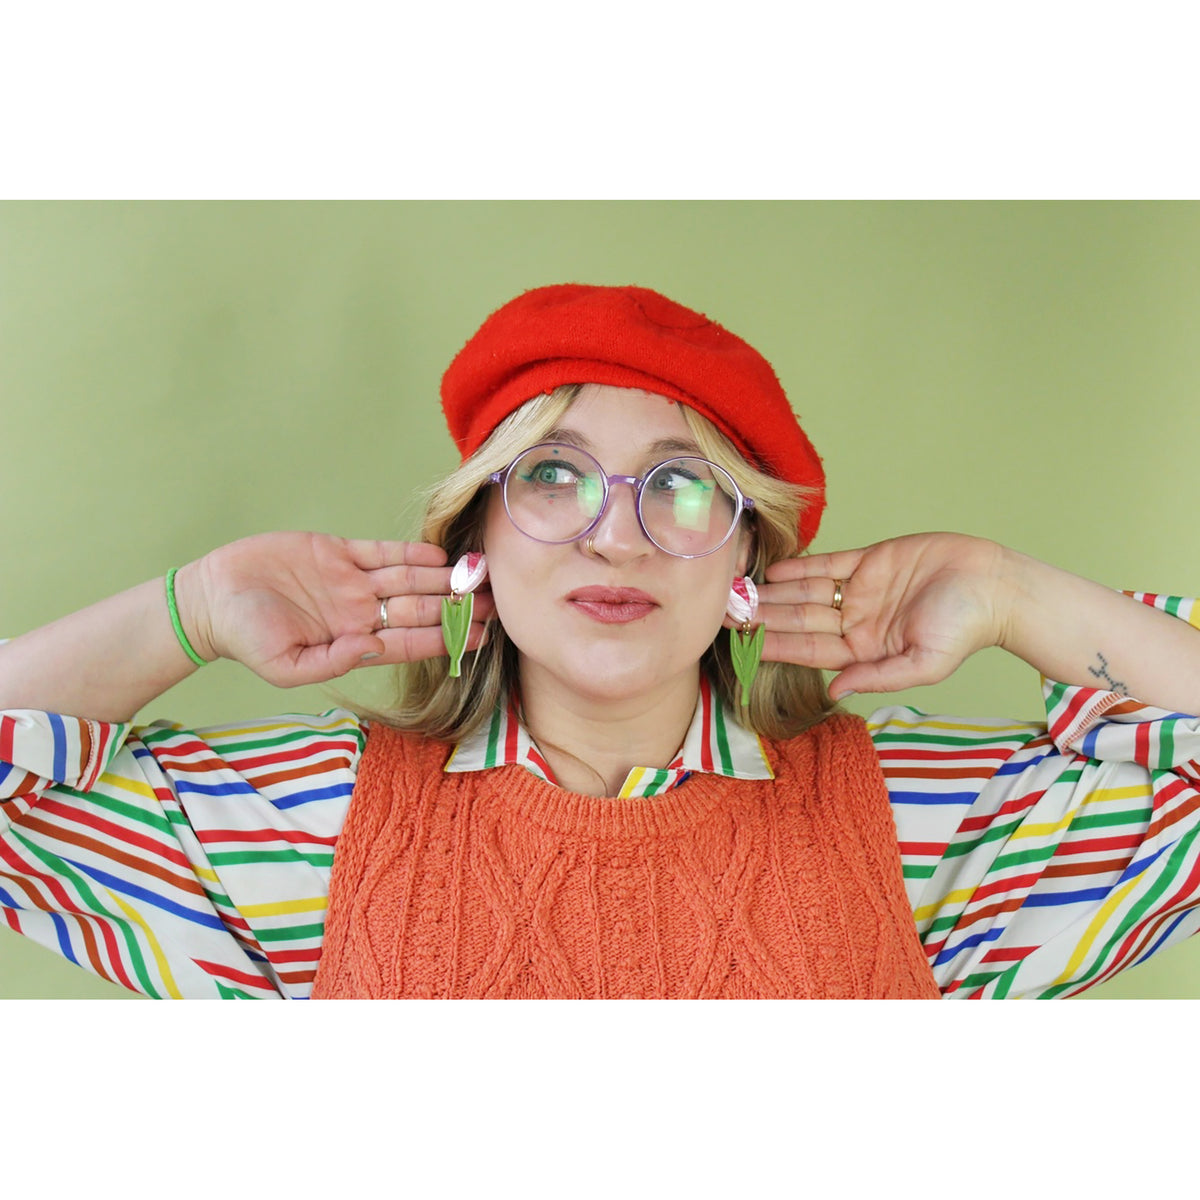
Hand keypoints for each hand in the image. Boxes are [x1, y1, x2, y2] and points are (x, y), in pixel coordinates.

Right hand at [179, 533, 493, 686]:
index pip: (411, 642)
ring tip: (479, 577)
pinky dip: (411, 553)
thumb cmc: (246, 638)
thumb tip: (373, 648)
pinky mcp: (338, 552)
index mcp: (353, 641)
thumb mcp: (286, 665)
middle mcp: (361, 611)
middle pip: (420, 609)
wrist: (213, 598)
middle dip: (458, 608)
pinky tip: (440, 556)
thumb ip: (333, 660)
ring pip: (409, 579)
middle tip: (496, 604)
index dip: (447, 639)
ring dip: (444, 580)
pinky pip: (382, 552)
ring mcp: (352, 581)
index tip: (481, 638)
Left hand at [751, 533, 1010, 700]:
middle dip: (764, 616)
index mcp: (864, 651)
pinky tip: (772, 570)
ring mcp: (861, 592)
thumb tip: (836, 691)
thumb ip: (877, 678)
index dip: (775, 644)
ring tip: (739, 590)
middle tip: (725, 611)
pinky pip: (828, 566)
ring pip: (807, 592)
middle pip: (800, 620)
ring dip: (774, 592)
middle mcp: (856, 622)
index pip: (809, 649)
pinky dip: (800, 567)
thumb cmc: (965, 629)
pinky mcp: (870, 562)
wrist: (995, 585)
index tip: (742, 642)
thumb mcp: (923, 663)